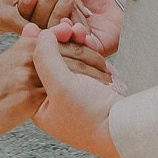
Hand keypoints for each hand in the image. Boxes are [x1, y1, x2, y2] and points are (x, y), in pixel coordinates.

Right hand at [0, 22, 104, 143]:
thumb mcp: (3, 63)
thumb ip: (22, 48)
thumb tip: (34, 32)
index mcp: (22, 46)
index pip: (58, 37)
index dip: (79, 41)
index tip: (96, 49)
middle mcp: (28, 58)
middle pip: (69, 50)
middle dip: (92, 58)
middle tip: (110, 69)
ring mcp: (30, 77)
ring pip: (70, 70)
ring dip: (93, 75)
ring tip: (110, 83)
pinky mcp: (30, 97)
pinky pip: (63, 91)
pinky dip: (83, 92)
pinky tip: (97, 99)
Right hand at [23, 0, 123, 55]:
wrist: (118, 7)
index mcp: (46, 15)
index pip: (29, 13)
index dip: (28, 4)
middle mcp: (53, 31)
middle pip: (40, 25)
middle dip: (52, 8)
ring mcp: (66, 43)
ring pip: (55, 36)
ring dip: (63, 23)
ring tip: (74, 13)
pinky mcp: (81, 53)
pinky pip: (73, 48)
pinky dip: (77, 37)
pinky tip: (81, 30)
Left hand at [28, 24, 126, 157]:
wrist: (125, 129)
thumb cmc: (91, 117)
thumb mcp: (61, 86)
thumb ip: (46, 58)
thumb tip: (40, 34)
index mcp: (38, 104)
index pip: (32, 66)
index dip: (38, 44)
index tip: (46, 28)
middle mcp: (53, 99)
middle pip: (51, 60)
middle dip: (61, 41)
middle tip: (70, 29)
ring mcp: (73, 94)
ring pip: (70, 59)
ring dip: (78, 44)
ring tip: (84, 35)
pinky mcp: (91, 88)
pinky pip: (86, 63)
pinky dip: (91, 53)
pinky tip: (92, 46)